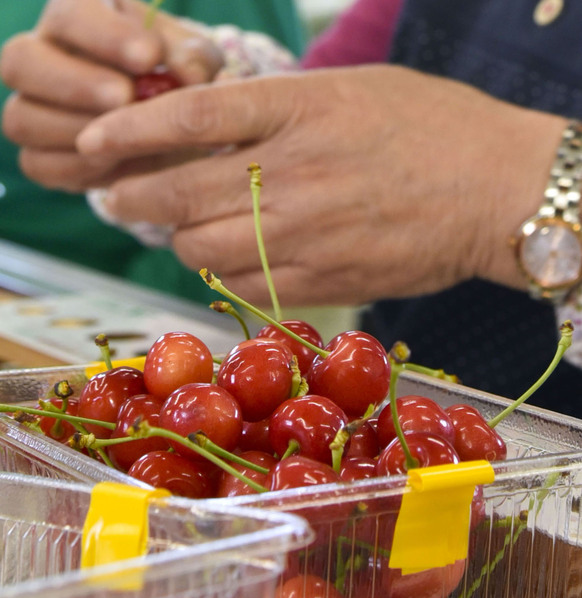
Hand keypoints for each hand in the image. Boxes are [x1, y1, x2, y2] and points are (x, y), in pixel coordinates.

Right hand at [0, 0, 222, 191]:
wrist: (174, 135)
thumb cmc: (179, 82)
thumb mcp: (196, 63)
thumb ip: (194, 59)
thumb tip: (189, 72)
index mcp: (76, 19)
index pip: (68, 13)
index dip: (104, 35)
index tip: (149, 57)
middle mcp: (41, 59)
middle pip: (21, 61)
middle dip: (76, 83)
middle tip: (125, 97)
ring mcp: (32, 109)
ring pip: (21, 118)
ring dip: (75, 130)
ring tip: (126, 138)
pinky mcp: (39, 158)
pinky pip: (38, 164)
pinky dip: (76, 167)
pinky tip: (115, 164)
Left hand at [74, 65, 565, 306]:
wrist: (496, 188)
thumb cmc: (432, 128)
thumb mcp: (351, 91)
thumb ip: (281, 112)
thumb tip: (215, 134)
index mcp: (301, 109)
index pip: (190, 118)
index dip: (129, 132)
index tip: (94, 145)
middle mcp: (295, 173)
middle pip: (180, 194)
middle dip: (134, 199)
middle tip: (119, 199)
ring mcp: (309, 232)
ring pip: (204, 250)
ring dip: (179, 242)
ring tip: (182, 231)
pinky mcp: (327, 279)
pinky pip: (247, 289)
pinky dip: (223, 279)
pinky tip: (229, 265)